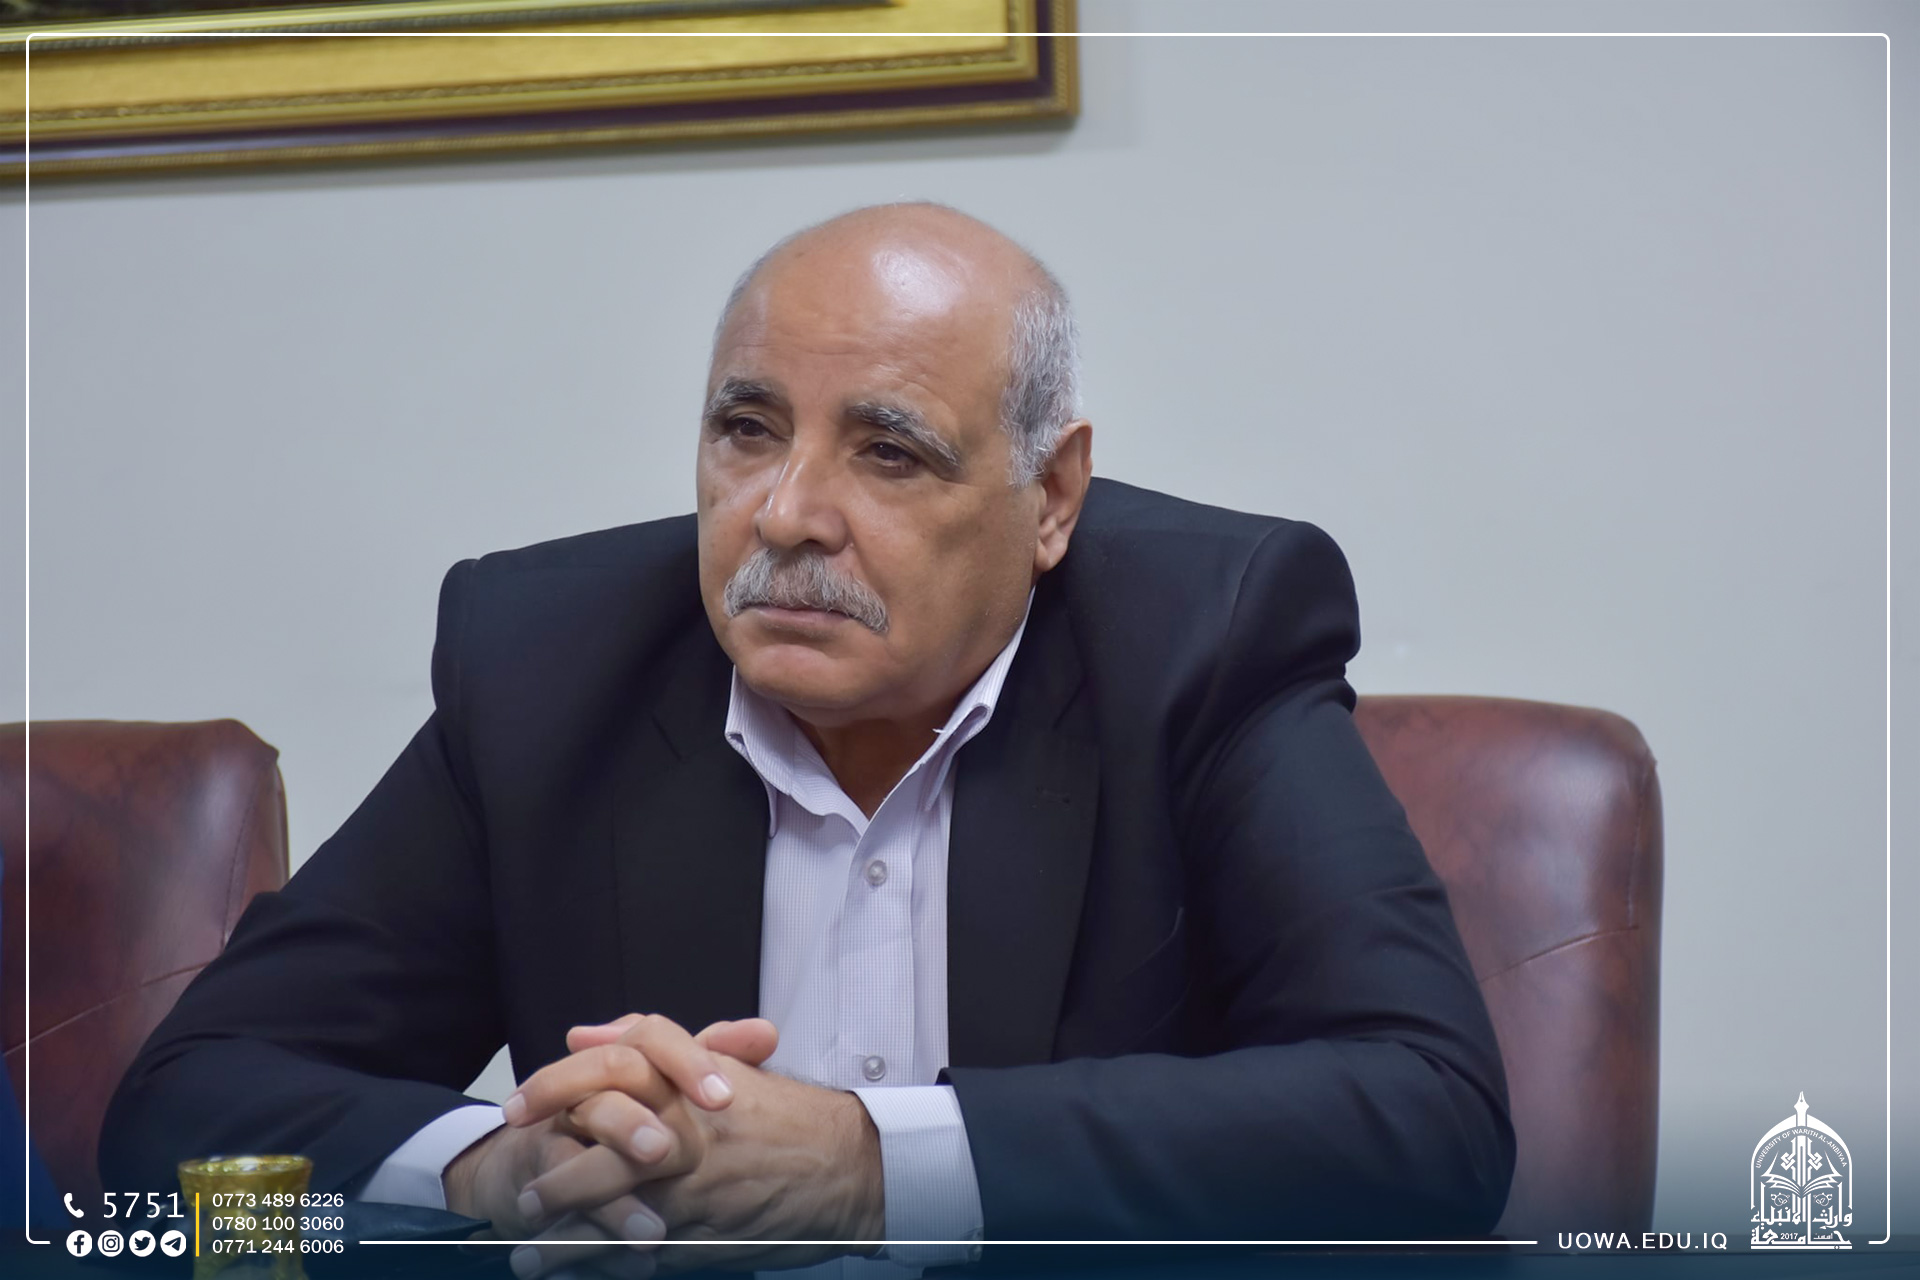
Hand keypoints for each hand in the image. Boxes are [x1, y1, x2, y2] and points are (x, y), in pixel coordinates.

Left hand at [508, 1014, 885, 1275]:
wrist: (848, 1166)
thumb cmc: (786, 1119)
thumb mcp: (722, 1066)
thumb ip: (652, 1045)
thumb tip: (583, 1032)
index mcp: (686, 1081)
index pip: (605, 1068)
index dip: (553, 1088)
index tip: (516, 1109)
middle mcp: (686, 1127)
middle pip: (598, 1145)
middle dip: (551, 1176)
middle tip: (519, 1195)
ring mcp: (695, 1183)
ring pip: (613, 1206)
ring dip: (563, 1238)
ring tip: (527, 1255)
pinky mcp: (706, 1231)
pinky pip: (641, 1250)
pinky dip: (602, 1265)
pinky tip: (573, 1276)